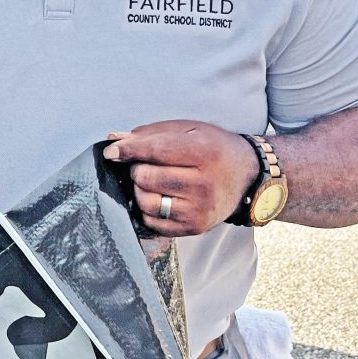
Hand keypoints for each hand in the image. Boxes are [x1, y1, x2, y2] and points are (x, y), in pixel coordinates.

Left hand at [103, 120, 258, 235]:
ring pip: (146, 201)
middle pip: (146, 178)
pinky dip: (147, 208)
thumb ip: (151, 134)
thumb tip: (114, 140)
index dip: (128, 150)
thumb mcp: (189, 130)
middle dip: (137, 168)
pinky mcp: (194, 228)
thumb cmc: (213, 148)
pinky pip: (152, 222)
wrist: (246, 177)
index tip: (111, 152)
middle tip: (147, 165)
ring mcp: (199, 210)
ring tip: (153, 181)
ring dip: (140, 189)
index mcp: (203, 153)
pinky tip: (159, 197)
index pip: (155, 152)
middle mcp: (203, 184)